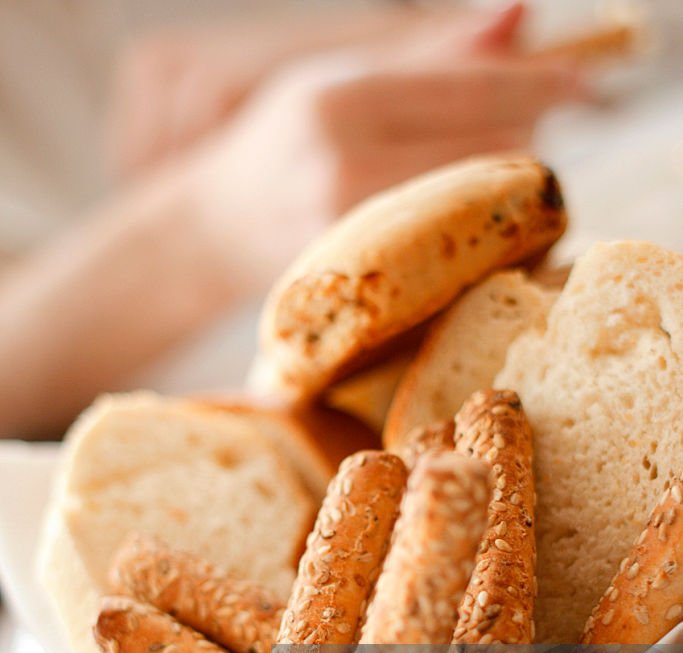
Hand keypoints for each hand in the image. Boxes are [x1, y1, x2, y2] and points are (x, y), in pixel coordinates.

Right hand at [190, 34, 583, 290]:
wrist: (214, 233)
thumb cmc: (285, 145)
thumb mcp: (345, 80)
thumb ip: (434, 56)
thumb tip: (520, 15)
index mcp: (340, 103)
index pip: (469, 90)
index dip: (538, 84)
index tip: (585, 82)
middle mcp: (345, 170)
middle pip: (488, 151)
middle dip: (520, 136)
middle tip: (516, 130)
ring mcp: (354, 237)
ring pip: (477, 205)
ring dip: (499, 183)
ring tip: (478, 171)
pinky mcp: (363, 286)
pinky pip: (452, 252)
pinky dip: (472, 227)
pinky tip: (459, 216)